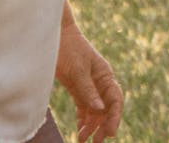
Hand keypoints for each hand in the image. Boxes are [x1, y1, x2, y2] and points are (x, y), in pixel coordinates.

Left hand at [56, 11, 122, 141]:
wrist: (53, 35)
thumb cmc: (68, 48)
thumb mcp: (77, 70)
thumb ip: (87, 90)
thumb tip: (99, 109)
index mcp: (105, 74)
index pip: (115, 99)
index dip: (114, 117)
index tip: (110, 132)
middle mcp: (99, 81)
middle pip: (106, 107)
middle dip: (103, 125)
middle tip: (98, 141)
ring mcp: (88, 84)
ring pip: (94, 109)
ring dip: (92, 125)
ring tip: (83, 140)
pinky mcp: (76, 87)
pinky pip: (83, 106)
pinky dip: (82, 118)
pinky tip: (80, 129)